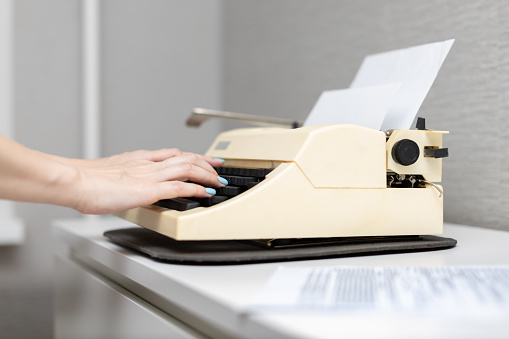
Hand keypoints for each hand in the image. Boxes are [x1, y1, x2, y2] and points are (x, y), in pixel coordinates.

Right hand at [69, 149, 225, 213]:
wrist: (75, 181)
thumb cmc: (85, 181)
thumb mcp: (111, 174)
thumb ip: (125, 177)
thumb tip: (128, 185)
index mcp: (139, 159)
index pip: (173, 153)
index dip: (192, 156)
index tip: (203, 159)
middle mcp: (148, 164)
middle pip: (186, 157)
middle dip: (206, 162)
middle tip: (219, 167)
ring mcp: (150, 175)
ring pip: (188, 167)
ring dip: (206, 174)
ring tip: (218, 181)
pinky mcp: (149, 190)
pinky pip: (180, 187)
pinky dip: (196, 189)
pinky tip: (206, 192)